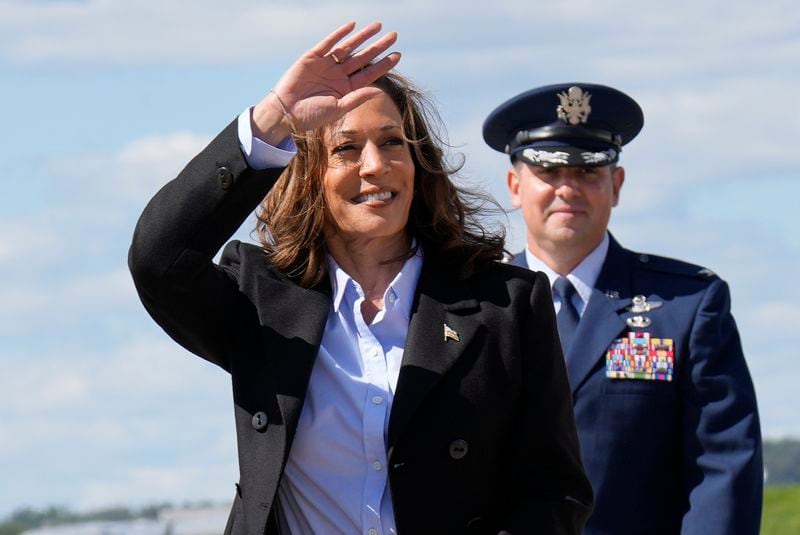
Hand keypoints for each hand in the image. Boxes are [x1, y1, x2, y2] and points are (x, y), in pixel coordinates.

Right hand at [252, 21, 400, 143]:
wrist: (286, 112)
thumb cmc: (312, 116)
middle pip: (363, 58)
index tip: (398, 55)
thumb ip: (357, 98)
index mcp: (346, 89)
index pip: (369, 74)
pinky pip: (328, 43)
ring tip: (378, 26)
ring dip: (363, 37)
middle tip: (394, 35)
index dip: (383, 64)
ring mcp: (326, 65)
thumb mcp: (338, 108)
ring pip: (348, 47)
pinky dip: (339, 34)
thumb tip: (379, 92)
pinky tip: (352, 26)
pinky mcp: (312, 57)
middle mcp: (338, 75)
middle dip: (378, 46)